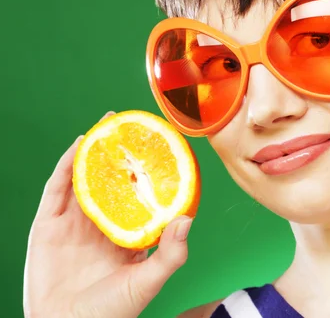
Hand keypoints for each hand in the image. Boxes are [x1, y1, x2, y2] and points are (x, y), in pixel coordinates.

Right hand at [24, 112, 192, 317]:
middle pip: (113, 181)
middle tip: (133, 125)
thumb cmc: (110, 313)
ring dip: (95, 151)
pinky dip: (68, 165)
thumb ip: (170, 254)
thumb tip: (187, 218)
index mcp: (127, 234)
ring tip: (108, 124)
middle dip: (122, 154)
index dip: (149, 173)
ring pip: (86, 178)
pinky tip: (81, 145)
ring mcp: (74, 223)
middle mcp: (102, 224)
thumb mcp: (148, 282)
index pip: (141, 196)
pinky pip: (58, 189)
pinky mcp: (48, 225)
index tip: (162, 149)